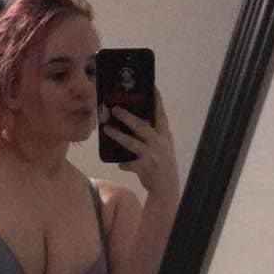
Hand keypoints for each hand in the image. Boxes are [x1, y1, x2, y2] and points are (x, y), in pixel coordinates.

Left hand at [103, 88, 179, 206]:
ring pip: (131, 143)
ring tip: (106, 129)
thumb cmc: (161, 163)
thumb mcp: (162, 146)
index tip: (151, 87)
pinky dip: (123, 163)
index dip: (156, 100)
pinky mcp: (144, 167)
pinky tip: (120, 163)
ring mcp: (152, 155)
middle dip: (127, 117)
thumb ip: (151, 134)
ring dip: (117, 135)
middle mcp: (159, 143)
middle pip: (141, 126)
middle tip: (114, 109)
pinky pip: (128, 163)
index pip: (160, 114)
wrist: (167, 187)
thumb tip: (132, 121)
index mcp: (164, 135)